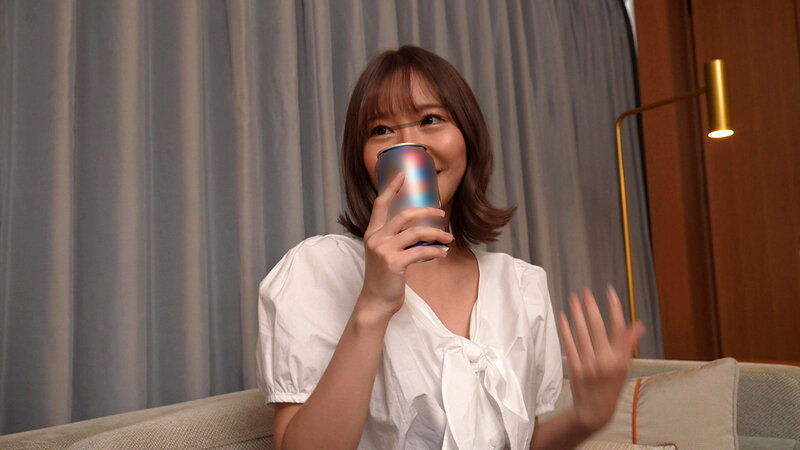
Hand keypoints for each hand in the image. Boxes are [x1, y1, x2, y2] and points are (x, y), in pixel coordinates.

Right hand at [359, 173, 453, 317]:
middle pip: (403, 215)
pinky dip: (435, 251)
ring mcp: (383, 250)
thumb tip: (422, 230)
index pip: (380, 205)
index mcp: (372, 233)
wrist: (376, 301)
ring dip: (436, 234)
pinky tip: (443, 253)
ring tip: (448, 238)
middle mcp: (375, 238)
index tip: (402, 175)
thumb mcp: (385, 254)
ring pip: (416, 233)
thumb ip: (396, 240)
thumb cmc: (384, 278)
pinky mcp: (394, 263)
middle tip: (441, 212)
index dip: (391, 188)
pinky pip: (420, 251)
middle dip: (426, 211)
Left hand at [557, 286, 644, 432]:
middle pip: (597, 327)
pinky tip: (563, 317)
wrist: (595, 411)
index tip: (610, 292)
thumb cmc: (611, 387)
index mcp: (620, 359)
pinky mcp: (574, 367)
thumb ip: (628, 345)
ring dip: (577, 314)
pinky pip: (569, 345)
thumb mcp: (625, 367)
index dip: (614, 308)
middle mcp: (605, 361)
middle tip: (586, 292)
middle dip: (591, 307)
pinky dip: (566, 330)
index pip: (619, 328)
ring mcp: (588, 364)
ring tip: (574, 299)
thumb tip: (638, 325)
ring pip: (582, 333)